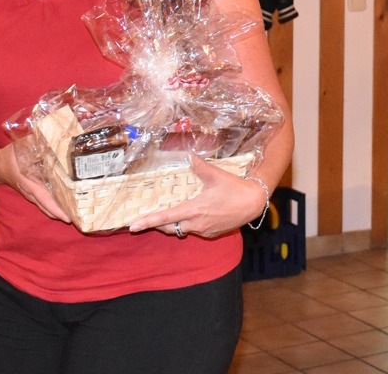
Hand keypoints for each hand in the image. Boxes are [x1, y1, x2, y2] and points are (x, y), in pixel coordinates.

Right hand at [0, 142, 70, 222]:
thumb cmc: (10, 156)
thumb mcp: (20, 147)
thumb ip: (34, 142)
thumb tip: (49, 137)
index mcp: (27, 182)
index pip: (42, 197)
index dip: (55, 207)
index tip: (67, 217)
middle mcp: (30, 192)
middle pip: (47, 207)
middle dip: (62, 214)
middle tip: (80, 217)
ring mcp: (32, 195)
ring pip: (47, 207)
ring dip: (60, 211)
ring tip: (78, 213)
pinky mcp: (34, 194)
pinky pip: (46, 203)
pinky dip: (56, 206)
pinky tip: (68, 204)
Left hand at [128, 156, 267, 238]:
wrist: (254, 202)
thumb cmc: (234, 188)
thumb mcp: (215, 174)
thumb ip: (199, 166)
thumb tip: (188, 155)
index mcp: (194, 209)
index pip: (165, 218)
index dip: (147, 221)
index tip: (132, 226)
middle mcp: (197, 223)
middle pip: (170, 227)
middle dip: (157, 224)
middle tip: (147, 218)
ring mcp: (205, 230)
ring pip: (182, 230)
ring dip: (173, 224)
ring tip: (167, 215)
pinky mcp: (213, 233)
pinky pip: (194, 231)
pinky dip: (188, 225)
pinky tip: (191, 215)